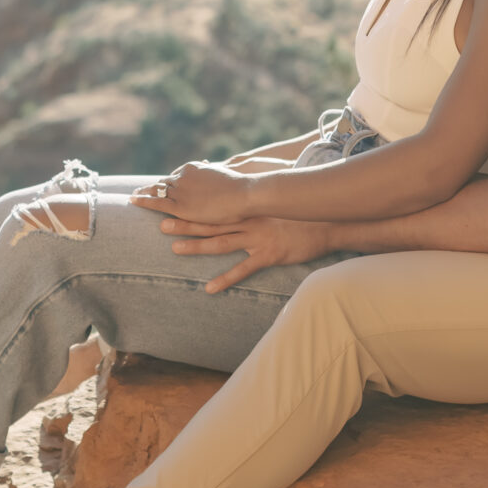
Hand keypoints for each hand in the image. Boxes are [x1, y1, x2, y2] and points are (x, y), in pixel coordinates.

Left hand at [135, 160, 248, 223]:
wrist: (244, 193)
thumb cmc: (240, 187)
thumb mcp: (226, 175)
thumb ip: (215, 174)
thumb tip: (216, 171)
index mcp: (194, 168)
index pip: (176, 176)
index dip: (168, 182)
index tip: (161, 185)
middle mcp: (184, 177)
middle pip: (164, 182)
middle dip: (152, 187)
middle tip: (139, 189)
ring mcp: (181, 191)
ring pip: (156, 190)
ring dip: (143, 193)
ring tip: (133, 196)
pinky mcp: (180, 206)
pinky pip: (156, 203)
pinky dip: (142, 201)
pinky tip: (132, 201)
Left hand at [162, 213, 329, 293]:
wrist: (326, 224)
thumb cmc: (301, 214)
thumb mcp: (277, 203)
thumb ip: (258, 202)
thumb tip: (243, 198)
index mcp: (249, 208)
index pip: (216, 208)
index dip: (194, 207)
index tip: (174, 204)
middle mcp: (249, 221)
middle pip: (212, 222)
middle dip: (186, 224)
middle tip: (162, 224)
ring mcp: (258, 237)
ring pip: (221, 242)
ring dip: (197, 246)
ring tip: (175, 250)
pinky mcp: (269, 255)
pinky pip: (243, 269)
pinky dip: (226, 279)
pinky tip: (210, 288)